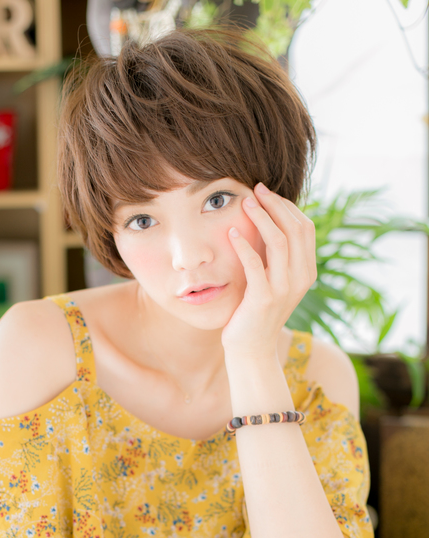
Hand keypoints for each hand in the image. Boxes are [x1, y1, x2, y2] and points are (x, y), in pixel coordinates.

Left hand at [222, 182, 315, 360]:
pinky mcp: (263, 298)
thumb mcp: (274, 281)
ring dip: (261, 217)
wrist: (251, 348)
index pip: (305, 227)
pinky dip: (243, 245)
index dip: (287, 206)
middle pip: (295, 228)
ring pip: (279, 241)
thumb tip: (267, 220)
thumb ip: (277, 257)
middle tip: (255, 189)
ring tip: (244, 203)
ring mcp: (284, 289)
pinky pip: (255, 264)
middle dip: (274, 204)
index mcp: (307, 271)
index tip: (266, 192)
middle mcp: (301, 278)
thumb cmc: (256, 311)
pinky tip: (231, 233)